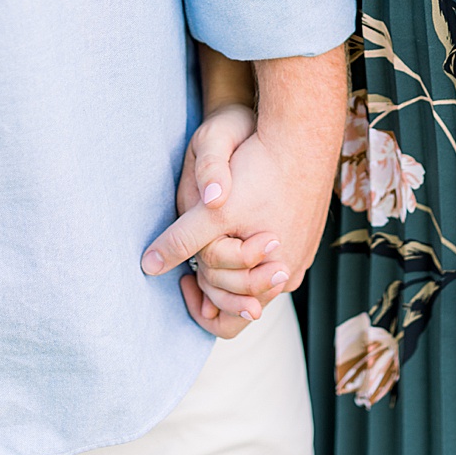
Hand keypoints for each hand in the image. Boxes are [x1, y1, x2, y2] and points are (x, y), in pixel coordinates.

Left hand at [143, 118, 335, 324]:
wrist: (304, 136)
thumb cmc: (261, 170)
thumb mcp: (212, 210)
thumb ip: (180, 240)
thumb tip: (148, 266)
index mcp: (271, 275)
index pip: (227, 318)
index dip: (198, 303)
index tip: (183, 277)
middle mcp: (291, 272)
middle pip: (243, 300)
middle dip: (216, 284)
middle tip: (194, 262)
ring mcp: (303, 253)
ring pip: (259, 278)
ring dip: (233, 267)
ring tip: (213, 241)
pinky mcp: (307, 235)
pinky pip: (273, 259)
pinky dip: (252, 253)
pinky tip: (238, 227)